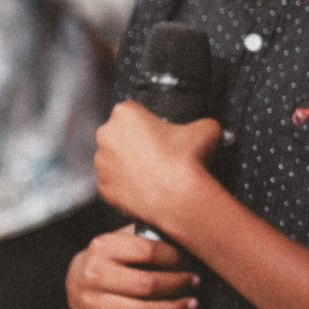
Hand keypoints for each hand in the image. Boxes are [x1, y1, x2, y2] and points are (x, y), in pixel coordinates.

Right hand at [66, 224, 200, 308]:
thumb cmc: (110, 257)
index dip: (176, 258)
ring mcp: (93, 305)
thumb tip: (187, 245)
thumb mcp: (124, 238)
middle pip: (147, 285)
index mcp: (104, 247)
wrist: (76, 280)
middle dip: (178, 284)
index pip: (148, 251)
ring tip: (190, 303)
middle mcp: (95, 276)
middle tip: (195, 282)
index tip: (191, 260)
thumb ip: (150, 238)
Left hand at [93, 101, 222, 233]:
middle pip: (119, 133)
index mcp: (125, 113)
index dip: (148, 120)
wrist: (178, 198)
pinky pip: (114, 182)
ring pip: (114, 158)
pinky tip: (146, 186)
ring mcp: (102, 163)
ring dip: (128, 162)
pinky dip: (126, 184)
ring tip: (154, 171)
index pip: (133, 110)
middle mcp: (106, 136)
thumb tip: (203, 128)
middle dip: (134, 140)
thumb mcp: (206, 127)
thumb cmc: (186, 160)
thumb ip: (200, 123)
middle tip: (159, 151)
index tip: (160, 131)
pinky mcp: (102, 188)